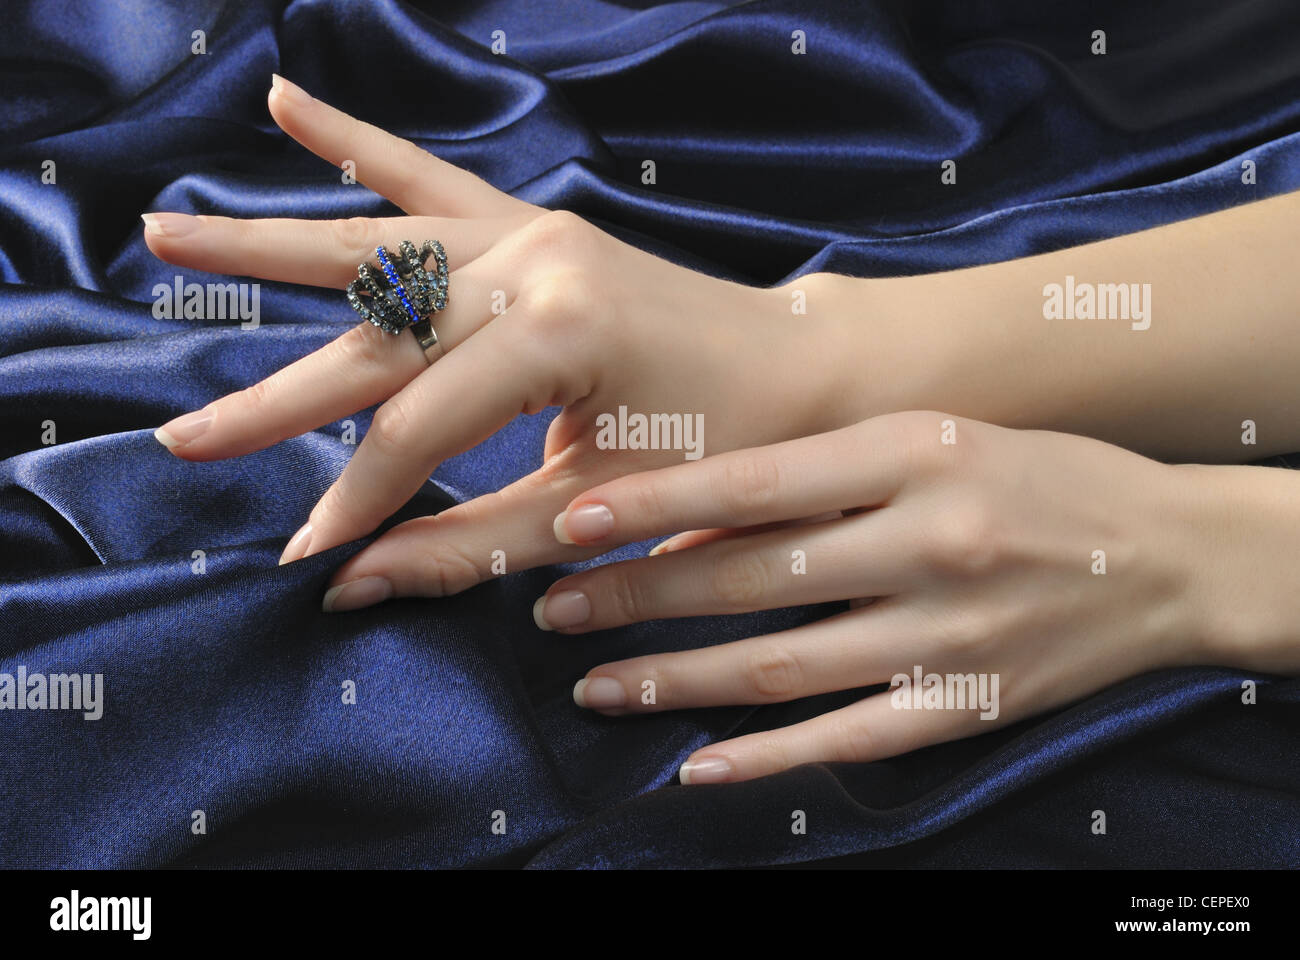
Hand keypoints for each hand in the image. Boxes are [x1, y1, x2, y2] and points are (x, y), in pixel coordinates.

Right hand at [145, 76, 879, 600]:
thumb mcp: (604, 506)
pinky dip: (358, 145)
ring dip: (267, 243)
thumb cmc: (728, 445)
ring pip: (375, 243)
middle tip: (184, 439)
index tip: (306, 562)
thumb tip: (361, 583)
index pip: (418, 428)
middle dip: (279, 401)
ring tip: (163, 233)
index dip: (358, 501)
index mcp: (559, 334)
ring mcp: (532, 232)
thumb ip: (479, 546)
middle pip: (376, 337)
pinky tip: (286, 104)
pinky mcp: (537, 225)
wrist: (804, 370)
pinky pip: (430, 183)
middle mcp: (534, 264)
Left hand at [542, 411, 1283, 784]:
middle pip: (750, 579)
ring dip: (676, 680)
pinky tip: (695, 765)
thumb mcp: (937, 436)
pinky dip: (765, 758)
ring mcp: (949, 637)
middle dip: (638, 596)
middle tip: (558, 607)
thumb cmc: (1043, 476)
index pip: (754, 481)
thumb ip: (829, 467)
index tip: (571, 522)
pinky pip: (849, 742)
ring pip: (780, 667)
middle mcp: (929, 543)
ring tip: (597, 684)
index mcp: (916, 454)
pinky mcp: (970, 708)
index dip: (652, 504)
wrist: (1176, 553)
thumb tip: (701, 505)